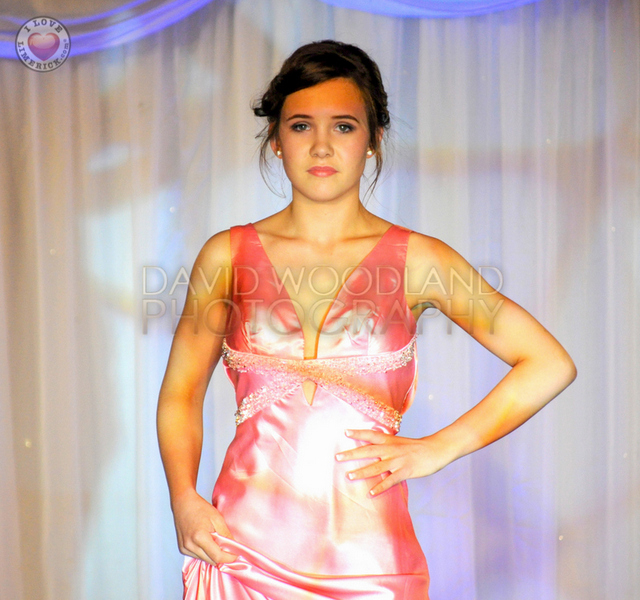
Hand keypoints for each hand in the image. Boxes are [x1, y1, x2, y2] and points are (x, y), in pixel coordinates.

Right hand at [171, 489, 237, 564]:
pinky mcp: (182, 549)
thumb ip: (225, 534)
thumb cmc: (200, 508)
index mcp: (199, 537)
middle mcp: (190, 545)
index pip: (217, 556)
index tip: (237, 555)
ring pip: (205, 560)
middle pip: (211, 561)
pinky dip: (206, 553)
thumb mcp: (217, 518)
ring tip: (219, 544)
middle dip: (223, 558)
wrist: (183, 503)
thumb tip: (234, 547)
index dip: (229, 558)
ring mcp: (185, 548)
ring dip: (214, 556)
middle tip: (230, 551)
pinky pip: (198, 556)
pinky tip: (209, 543)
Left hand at [335, 429, 452, 495]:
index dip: (358, 433)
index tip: (345, 432)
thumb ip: (386, 444)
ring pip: (377, 467)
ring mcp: (398, 461)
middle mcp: (391, 449)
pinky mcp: (405, 471)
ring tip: (349, 476)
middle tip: (338, 457)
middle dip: (352, 454)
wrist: (435, 450)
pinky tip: (371, 493)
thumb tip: (372, 448)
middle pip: (368, 451)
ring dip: (362, 472)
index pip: (371, 435)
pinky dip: (380, 487)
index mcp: (390, 440)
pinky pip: (390, 480)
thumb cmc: (416, 447)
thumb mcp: (399, 442)